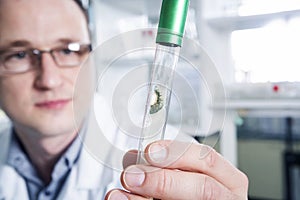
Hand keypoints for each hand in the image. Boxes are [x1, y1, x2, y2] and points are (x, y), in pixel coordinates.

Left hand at [105, 140, 247, 199]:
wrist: (192, 198)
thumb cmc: (192, 187)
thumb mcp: (185, 171)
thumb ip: (164, 163)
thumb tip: (133, 157)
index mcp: (226, 178)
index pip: (207, 159)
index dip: (177, 153)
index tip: (150, 152)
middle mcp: (224, 196)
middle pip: (202, 187)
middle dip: (163, 180)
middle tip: (132, 175)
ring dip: (145, 199)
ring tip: (119, 194)